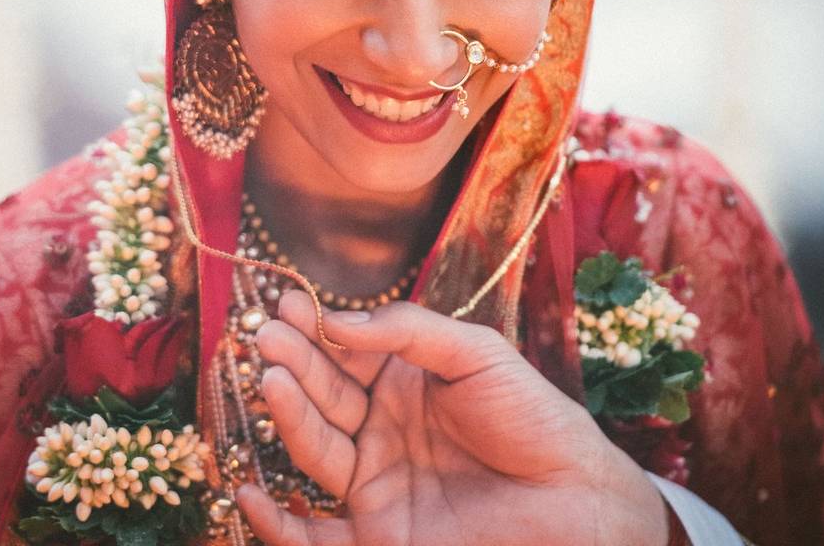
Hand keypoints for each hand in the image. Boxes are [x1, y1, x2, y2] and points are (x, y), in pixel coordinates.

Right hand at [237, 291, 668, 545]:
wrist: (574, 501)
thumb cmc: (533, 418)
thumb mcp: (477, 354)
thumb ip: (410, 332)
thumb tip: (341, 320)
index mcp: (403, 382)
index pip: (346, 350)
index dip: (316, 327)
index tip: (286, 301)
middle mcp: (380, 427)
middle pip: (324, 393)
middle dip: (295, 361)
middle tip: (267, 333)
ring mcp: (375, 480)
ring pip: (315, 446)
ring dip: (288, 414)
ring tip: (272, 377)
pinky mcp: (376, 533)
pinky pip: (313, 535)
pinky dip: (276, 523)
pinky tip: (249, 492)